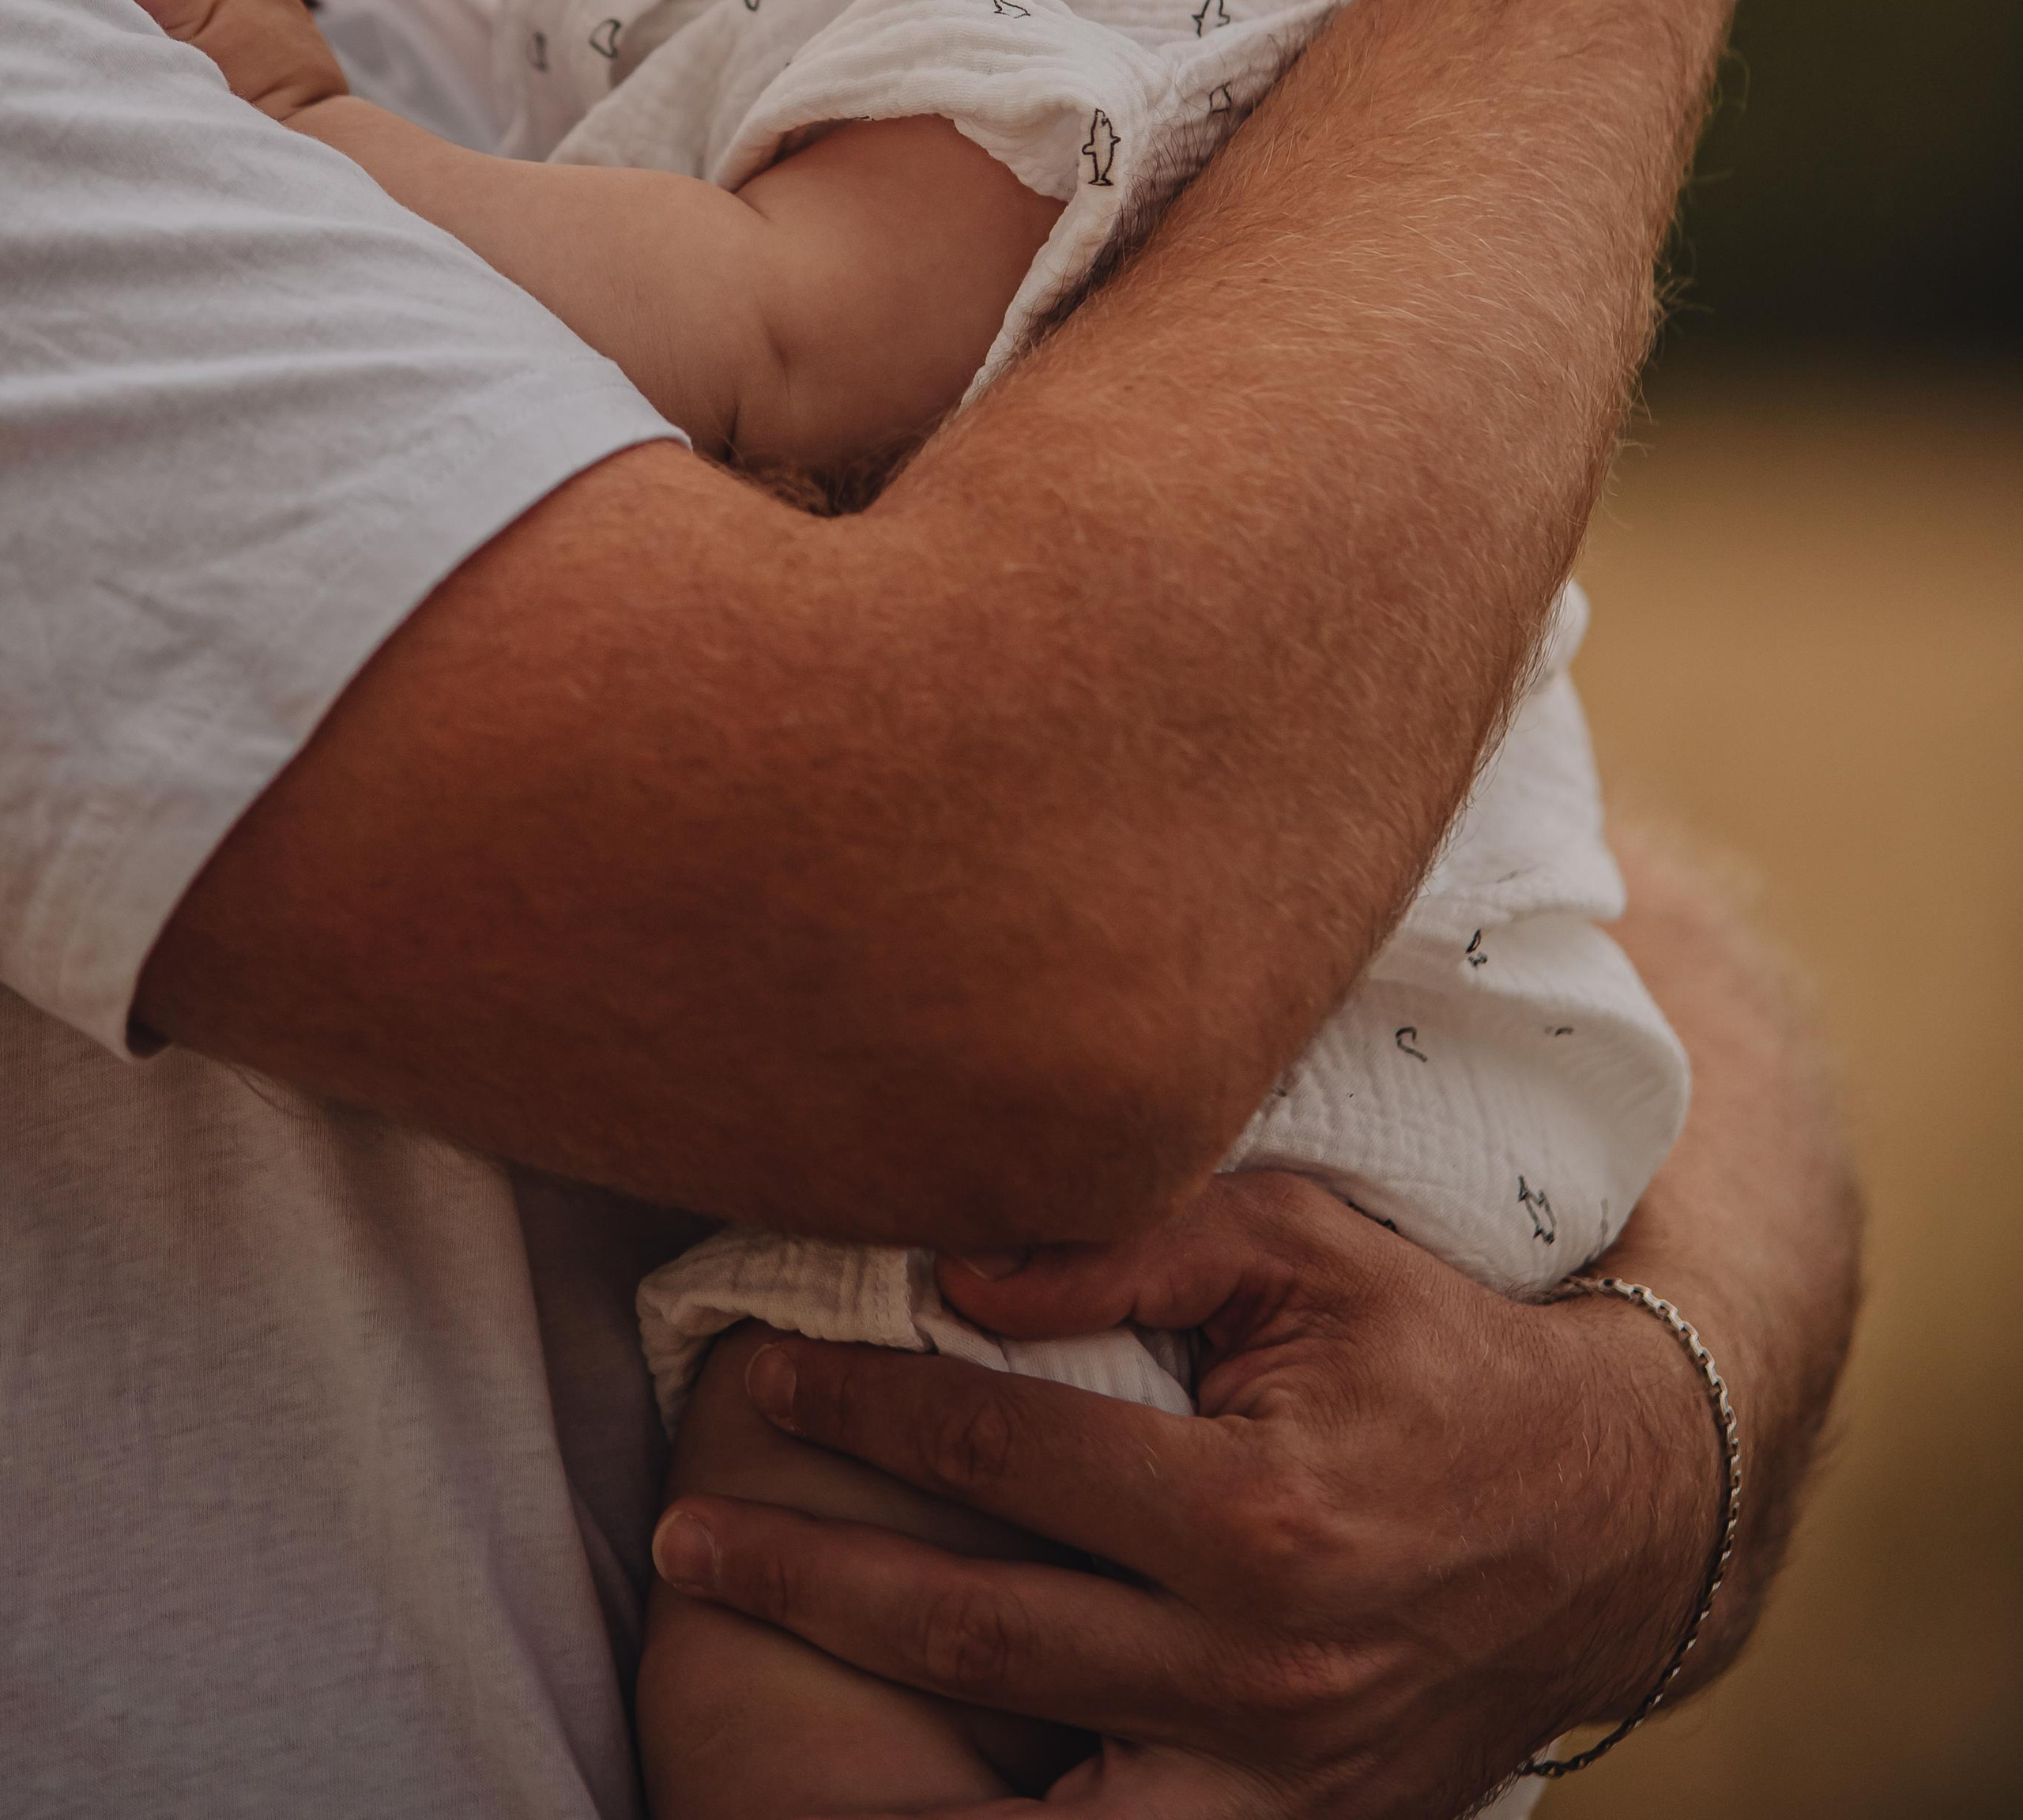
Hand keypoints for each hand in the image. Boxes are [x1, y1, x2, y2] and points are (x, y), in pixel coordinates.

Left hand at [649, 1175, 1721, 1818]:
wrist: (1605, 1523)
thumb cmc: (1432, 1353)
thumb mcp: (1310, 1245)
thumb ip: (1136, 1239)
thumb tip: (959, 1277)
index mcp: (1257, 1511)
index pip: (1006, 1454)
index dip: (866, 1405)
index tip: (759, 1375)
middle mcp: (1259, 1668)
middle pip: (977, 1630)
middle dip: (810, 1581)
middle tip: (684, 1540)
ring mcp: (1275, 1781)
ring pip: (1025, 1800)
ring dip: (872, 1749)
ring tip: (742, 1703)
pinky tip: (896, 1802)